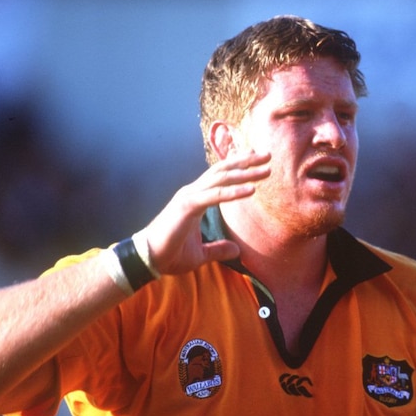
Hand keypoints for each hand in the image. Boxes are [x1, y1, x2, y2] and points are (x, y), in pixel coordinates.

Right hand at [137, 151, 270, 274]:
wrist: (148, 260)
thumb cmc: (170, 254)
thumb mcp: (201, 254)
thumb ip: (218, 249)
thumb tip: (236, 250)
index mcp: (195, 198)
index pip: (219, 177)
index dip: (237, 166)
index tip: (256, 158)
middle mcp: (192, 192)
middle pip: (223, 171)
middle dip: (246, 162)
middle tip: (268, 155)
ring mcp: (188, 197)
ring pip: (221, 179)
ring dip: (244, 173)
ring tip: (265, 169)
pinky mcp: (187, 207)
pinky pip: (214, 196)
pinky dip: (233, 191)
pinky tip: (251, 189)